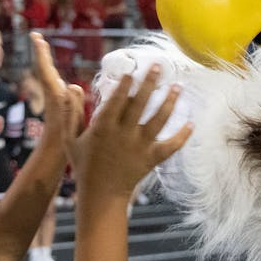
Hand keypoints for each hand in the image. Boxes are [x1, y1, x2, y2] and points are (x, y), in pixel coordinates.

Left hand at [28, 32, 80, 151]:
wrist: (56, 158)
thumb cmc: (65, 142)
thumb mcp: (72, 122)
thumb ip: (72, 104)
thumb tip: (71, 84)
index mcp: (54, 96)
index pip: (45, 70)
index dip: (41, 53)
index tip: (36, 37)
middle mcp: (52, 96)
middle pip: (44, 70)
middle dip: (41, 53)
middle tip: (36, 37)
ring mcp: (54, 103)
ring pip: (48, 78)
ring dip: (46, 62)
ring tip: (43, 49)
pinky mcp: (58, 109)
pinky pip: (55, 87)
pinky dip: (54, 76)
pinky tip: (62, 81)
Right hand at [69, 66, 191, 203]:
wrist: (101, 195)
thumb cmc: (84, 165)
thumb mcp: (70, 139)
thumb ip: (70, 113)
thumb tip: (70, 86)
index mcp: (103, 128)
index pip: (116, 101)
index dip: (125, 85)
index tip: (132, 72)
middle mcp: (123, 135)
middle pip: (140, 104)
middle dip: (150, 83)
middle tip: (159, 66)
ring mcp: (139, 147)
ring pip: (159, 120)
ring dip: (170, 102)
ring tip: (178, 86)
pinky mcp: (151, 159)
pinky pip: (170, 146)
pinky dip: (182, 136)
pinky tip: (191, 123)